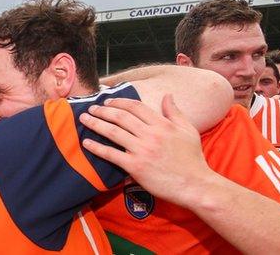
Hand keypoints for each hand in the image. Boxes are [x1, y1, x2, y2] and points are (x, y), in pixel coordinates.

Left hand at [79, 95, 215, 206]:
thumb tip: (167, 95)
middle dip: (102, 110)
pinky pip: (111, 155)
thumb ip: (175, 112)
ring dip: (95, 124)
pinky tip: (86, 143)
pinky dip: (97, 148)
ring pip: (113, 132)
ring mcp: (142, 150)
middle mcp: (150, 134)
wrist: (195, 185)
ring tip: (84, 119)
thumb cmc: (192, 158)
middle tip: (91, 108)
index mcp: (162, 124)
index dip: (119, 102)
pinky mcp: (135, 167)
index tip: (108, 101)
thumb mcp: (188, 130)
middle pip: (120, 117)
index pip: (135, 106)